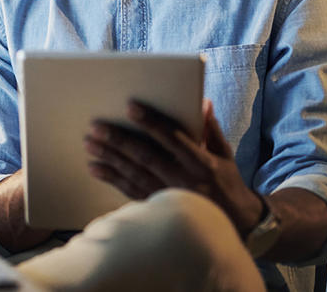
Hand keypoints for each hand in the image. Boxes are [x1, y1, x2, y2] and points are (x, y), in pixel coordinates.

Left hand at [84, 98, 264, 234]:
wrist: (236, 224)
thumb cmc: (228, 184)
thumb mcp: (225, 155)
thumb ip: (210, 128)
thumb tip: (202, 102)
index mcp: (201, 163)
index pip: (172, 138)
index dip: (151, 122)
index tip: (131, 107)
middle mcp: (183, 180)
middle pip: (146, 156)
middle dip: (120, 140)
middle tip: (97, 126)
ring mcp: (169, 196)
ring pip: (134, 174)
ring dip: (110, 158)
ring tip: (90, 143)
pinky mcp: (159, 208)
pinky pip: (131, 191)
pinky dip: (112, 179)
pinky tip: (95, 168)